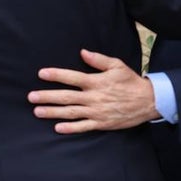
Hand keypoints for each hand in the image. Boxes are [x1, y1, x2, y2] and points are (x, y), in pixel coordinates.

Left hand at [28, 49, 159, 132]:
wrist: (149, 101)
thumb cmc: (131, 82)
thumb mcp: (117, 66)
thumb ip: (98, 60)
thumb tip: (82, 52)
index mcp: (96, 82)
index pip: (72, 77)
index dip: (56, 75)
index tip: (41, 73)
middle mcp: (94, 97)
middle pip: (66, 97)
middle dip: (47, 97)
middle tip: (31, 97)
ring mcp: (97, 111)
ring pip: (71, 112)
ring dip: (53, 112)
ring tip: (37, 111)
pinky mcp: (101, 123)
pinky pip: (84, 126)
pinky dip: (71, 128)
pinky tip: (57, 128)